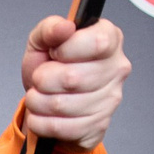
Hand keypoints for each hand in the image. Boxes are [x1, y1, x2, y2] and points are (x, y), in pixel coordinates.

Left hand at [20, 14, 128, 147]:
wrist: (49, 103)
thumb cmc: (50, 69)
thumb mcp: (43, 42)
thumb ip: (50, 28)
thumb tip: (64, 26)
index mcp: (110, 39)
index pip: (97, 42)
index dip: (66, 49)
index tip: (55, 52)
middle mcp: (116, 69)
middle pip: (73, 78)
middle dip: (43, 79)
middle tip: (40, 79)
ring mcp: (110, 100)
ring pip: (62, 105)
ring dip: (37, 101)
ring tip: (37, 96)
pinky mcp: (98, 126)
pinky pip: (60, 127)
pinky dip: (40, 121)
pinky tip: (41, 114)